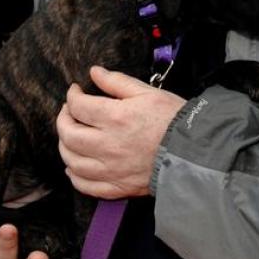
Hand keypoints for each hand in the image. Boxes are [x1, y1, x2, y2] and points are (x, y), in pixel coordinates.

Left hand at [57, 66, 185, 198]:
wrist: (195, 153)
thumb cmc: (173, 120)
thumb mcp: (147, 92)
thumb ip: (116, 81)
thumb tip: (94, 72)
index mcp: (115, 118)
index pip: (78, 106)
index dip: (72, 95)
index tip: (75, 91)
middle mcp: (108, 145)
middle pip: (68, 134)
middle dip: (63, 118)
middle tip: (68, 111)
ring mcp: (110, 169)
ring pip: (71, 160)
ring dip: (65, 145)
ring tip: (70, 135)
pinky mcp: (117, 187)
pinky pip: (85, 185)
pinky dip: (74, 175)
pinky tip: (74, 166)